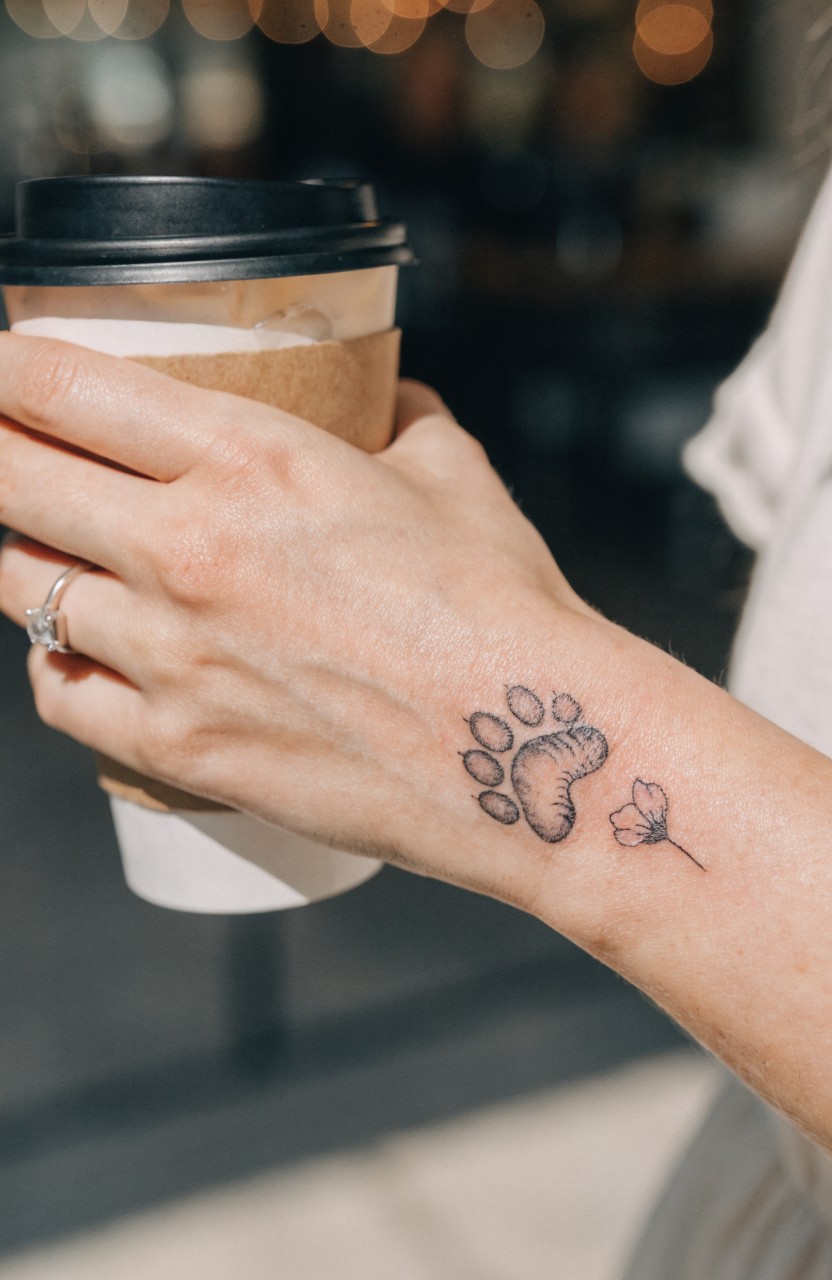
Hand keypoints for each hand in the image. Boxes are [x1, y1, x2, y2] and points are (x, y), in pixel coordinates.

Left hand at [0, 334, 591, 907]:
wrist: (529, 749)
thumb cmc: (500, 605)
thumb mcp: (450, 472)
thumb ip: (400, 417)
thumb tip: (385, 395)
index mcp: (249, 459)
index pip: (61, 389)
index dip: (0, 369)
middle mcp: (186, 551)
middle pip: (11, 481)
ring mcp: (171, 656)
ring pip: (16, 587)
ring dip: (17, 556)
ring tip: (42, 548)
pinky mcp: (177, 745)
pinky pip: (59, 693)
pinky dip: (55, 664)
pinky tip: (75, 650)